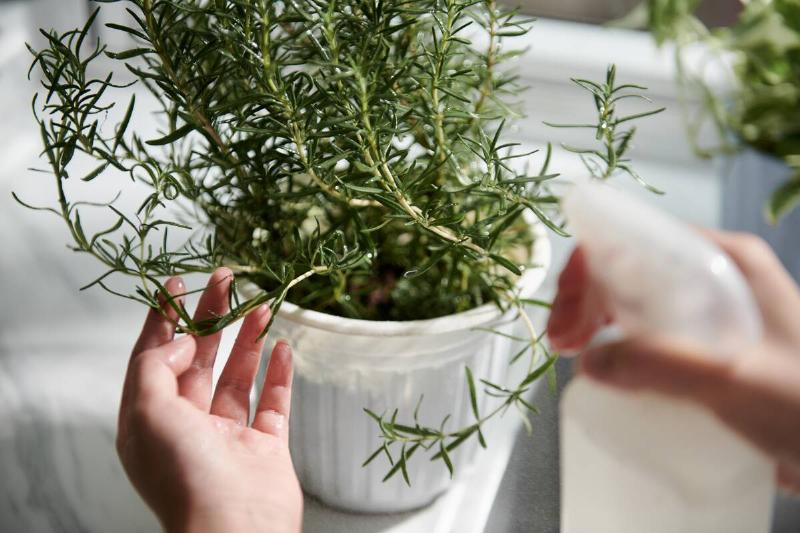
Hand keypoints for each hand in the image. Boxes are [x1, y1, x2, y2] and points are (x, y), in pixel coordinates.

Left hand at [116, 268, 302, 532]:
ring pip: (236, 377)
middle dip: (211, 318)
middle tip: (226, 280)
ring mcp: (227, 437)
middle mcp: (187, 426)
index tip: (176, 284)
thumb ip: (156, 366)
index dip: (164, 319)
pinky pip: (272, 402)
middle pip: (198, 359)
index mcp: (150, 422)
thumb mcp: (148, 413)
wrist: (237, 530)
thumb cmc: (185, 478)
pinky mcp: (264, 447)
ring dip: (248, 340)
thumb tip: (181, 340)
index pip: (153, 358)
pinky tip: (283, 347)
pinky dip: (278, 374)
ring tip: (262, 304)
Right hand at [548, 230, 799, 493]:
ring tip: (577, 358)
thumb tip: (591, 362)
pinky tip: (609, 373)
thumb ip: (663, 364)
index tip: (568, 322)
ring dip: (597, 324)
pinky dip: (621, 348)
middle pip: (626, 270)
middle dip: (584, 301)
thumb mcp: (738, 378)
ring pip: (635, 302)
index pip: (633, 240)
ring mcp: (713, 313)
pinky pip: (652, 336)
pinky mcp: (710, 348)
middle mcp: (715, 277)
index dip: (586, 273)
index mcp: (723, 260)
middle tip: (563, 346)